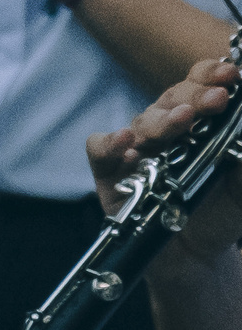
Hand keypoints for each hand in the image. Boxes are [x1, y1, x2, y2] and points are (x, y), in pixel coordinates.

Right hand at [89, 59, 241, 251]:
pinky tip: (127, 144)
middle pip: (171, 98)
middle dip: (194, 94)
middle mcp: (165, 130)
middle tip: (217, 99)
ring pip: (141, 121)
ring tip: (182, 121)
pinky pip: (99, 149)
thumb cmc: (221, 212)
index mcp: (197, 123)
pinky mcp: (109, 173)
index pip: (198, 86)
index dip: (209, 74)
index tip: (230, 75)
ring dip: (162, 119)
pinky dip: (111, 143)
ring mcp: (136, 150)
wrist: (195, 255)